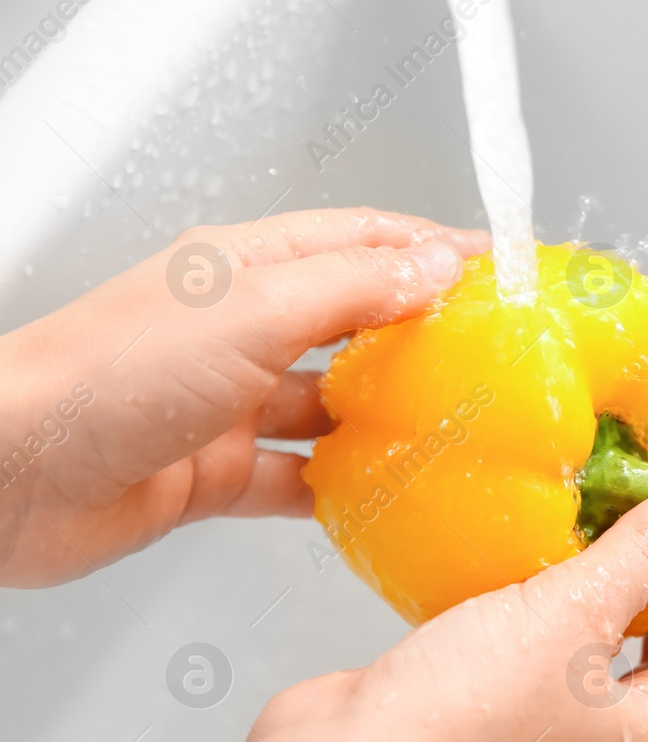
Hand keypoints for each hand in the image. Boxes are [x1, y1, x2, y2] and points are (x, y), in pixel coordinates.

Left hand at [0, 208, 488, 586]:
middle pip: (356, 324)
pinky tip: (386, 497)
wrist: (9, 473)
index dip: (435, 250)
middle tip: (498, 357)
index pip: (364, 243)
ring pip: (334, 407)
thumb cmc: (106, 374)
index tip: (503, 268)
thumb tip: (436, 268)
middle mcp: (242, 330)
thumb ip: (352, 292)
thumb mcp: (251, 312)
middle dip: (426, 336)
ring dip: (390, 420)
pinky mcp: (217, 474)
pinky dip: (344, 488)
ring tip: (456, 432)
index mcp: (249, 269)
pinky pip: (301, 479)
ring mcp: (230, 404)